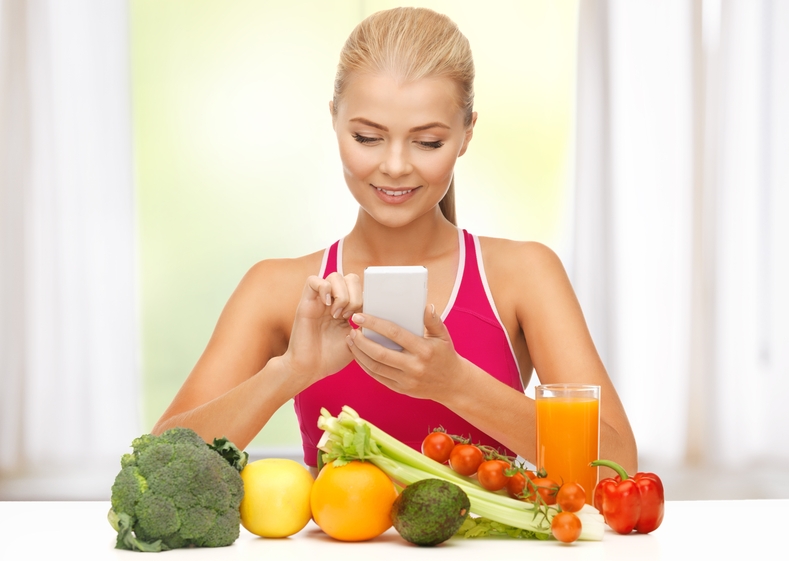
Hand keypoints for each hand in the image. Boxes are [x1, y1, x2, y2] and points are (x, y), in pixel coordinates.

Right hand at [282, 272, 361, 385]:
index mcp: (347, 308)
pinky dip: (324, 289)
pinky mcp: (306, 302)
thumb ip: (366, 325)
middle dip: (356, 295)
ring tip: (338, 315)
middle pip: (351, 278)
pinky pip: (313, 280)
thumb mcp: (357, 340)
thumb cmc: (331, 357)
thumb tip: (377, 312)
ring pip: (335, 276)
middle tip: (349, 316)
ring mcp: (320, 300)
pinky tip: (328, 306)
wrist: (310, 369)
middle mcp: (334, 301)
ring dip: (342, 295)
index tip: (365, 317)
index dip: (366, 297)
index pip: (361, 287)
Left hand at [346, 304, 466, 400]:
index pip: (394, 334)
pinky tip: (358, 355)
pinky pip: (378, 377)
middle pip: (380, 353)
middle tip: (352, 329)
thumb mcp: (443, 336)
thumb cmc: (445, 355)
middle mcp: (414, 366)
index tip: (360, 316)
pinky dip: (365, 366)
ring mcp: (406, 380)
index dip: (375, 324)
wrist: (452, 384)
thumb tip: (426, 306)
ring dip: (359, 353)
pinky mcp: (400, 388)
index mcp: (423, 350)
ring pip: (375, 367)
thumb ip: (433, 321)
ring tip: (351, 340)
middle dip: (361, 341)